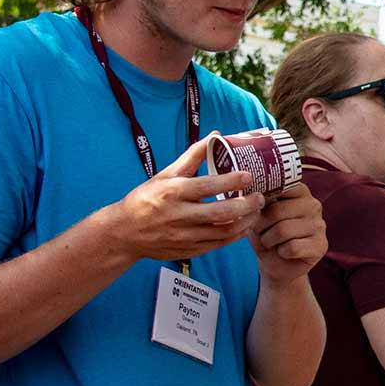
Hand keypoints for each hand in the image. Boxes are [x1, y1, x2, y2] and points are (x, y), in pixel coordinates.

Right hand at [100, 135, 263, 263]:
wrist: (124, 233)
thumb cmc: (146, 199)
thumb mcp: (165, 175)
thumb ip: (192, 157)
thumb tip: (215, 135)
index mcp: (173, 193)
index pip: (206, 186)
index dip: (230, 181)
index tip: (248, 175)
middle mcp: (179, 215)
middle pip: (220, 213)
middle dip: (246, 205)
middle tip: (260, 197)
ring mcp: (184, 236)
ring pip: (223, 231)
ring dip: (245, 221)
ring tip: (256, 211)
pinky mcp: (188, 250)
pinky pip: (218, 244)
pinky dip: (235, 235)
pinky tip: (244, 225)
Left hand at [248, 183, 325, 282]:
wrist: (275, 264)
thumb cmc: (266, 234)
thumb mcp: (258, 214)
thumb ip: (260, 201)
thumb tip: (254, 195)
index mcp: (299, 191)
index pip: (280, 186)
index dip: (262, 200)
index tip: (257, 209)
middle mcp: (313, 204)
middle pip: (277, 211)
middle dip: (261, 226)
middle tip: (261, 233)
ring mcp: (319, 225)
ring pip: (283, 230)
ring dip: (269, 241)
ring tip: (270, 243)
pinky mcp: (320, 245)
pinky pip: (292, 248)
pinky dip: (281, 253)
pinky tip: (284, 252)